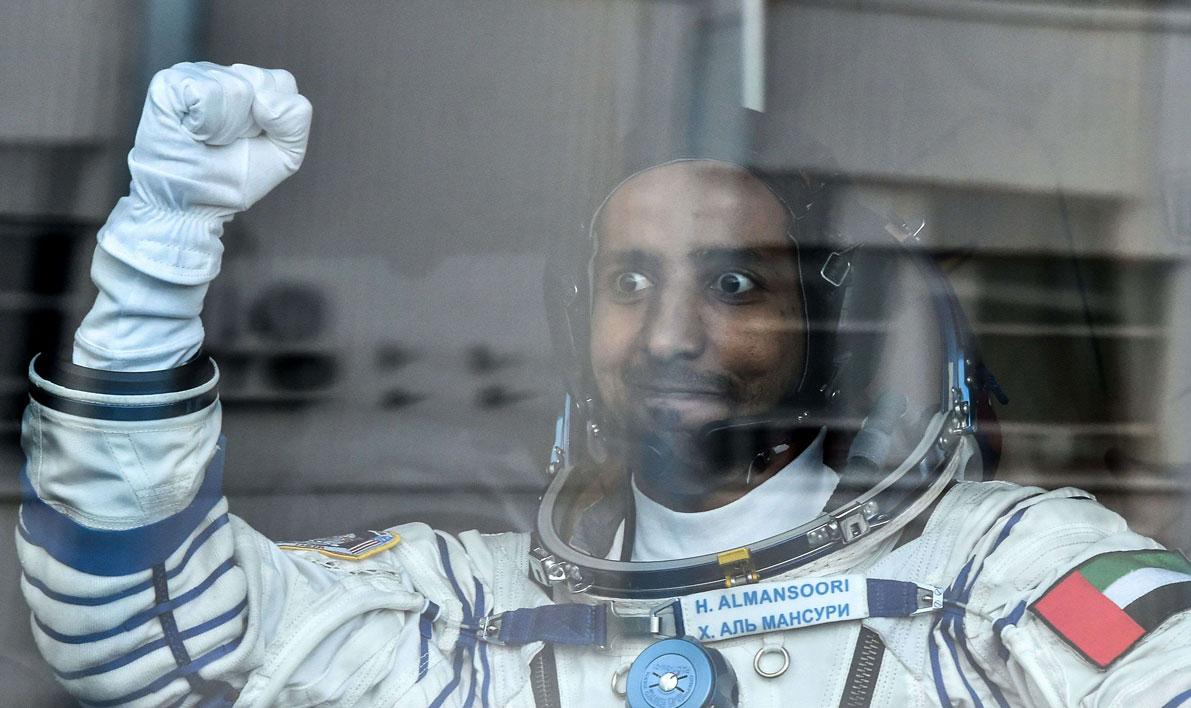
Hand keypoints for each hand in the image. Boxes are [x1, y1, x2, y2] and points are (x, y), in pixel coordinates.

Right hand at [98, 62, 311, 284]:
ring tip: (208, 139)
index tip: (253, 139)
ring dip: (225, 128)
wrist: (194, 204)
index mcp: (253, 85)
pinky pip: (205, 93)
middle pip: (260, 83)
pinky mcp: (169, 83)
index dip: (275, 121)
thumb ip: (295, 122)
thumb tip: (264, 101)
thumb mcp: (285, 155)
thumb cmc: (234, 178)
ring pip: (235, 88)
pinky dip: (204, 123)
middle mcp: (223, 73)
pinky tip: (191, 132)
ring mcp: (194, 74)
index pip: (282, 82)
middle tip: (228, 141)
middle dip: (250, 124)